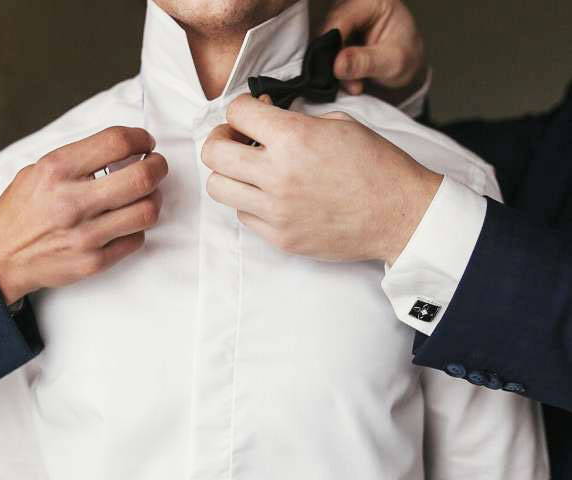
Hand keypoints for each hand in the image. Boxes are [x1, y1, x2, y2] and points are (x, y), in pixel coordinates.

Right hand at [0, 127, 166, 304]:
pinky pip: (136, 239)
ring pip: (147, 211)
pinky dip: (137, 228)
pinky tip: (126, 222)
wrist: (0, 257)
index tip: (145, 142)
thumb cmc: (23, 210)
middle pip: (142, 177)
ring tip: (146, 195)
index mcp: (57, 170)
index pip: (116, 142)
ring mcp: (85, 235)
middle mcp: (72, 202)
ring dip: (154, 198)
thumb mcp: (38, 170)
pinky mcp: (93, 261)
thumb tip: (125, 147)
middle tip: (156, 166)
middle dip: (158, 166)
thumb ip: (79, 158)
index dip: (140, 138)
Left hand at [201, 95, 441, 263]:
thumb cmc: (377, 166)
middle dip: (221, 138)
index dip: (241, 107)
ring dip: (228, 174)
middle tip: (236, 139)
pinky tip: (270, 196)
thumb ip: (295, 121)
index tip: (250, 113)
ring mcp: (276, 211)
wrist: (400, 215)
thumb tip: (265, 122)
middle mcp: (277, 174)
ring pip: (218, 188)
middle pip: (213, 152)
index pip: (236, 112)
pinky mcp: (280, 237)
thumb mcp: (340, 124)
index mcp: (294, 138)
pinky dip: (249, 203)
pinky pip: (243, 216)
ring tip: (248, 171)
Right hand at [320, 0, 426, 104]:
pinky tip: (349, 81)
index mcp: (372, 2)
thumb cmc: (406, 57)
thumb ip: (366, 62)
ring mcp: (343, 20)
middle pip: (328, 31)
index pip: (340, 19)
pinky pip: (324, 53)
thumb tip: (338, 65)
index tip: (338, 71)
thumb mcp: (392, 62)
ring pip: (323, 44)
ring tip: (354, 85)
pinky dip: (334, 70)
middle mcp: (354, 6)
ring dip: (334, 69)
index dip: (333, 46)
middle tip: (351, 83)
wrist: (408, 66)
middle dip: (335, 61)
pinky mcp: (336, 35)